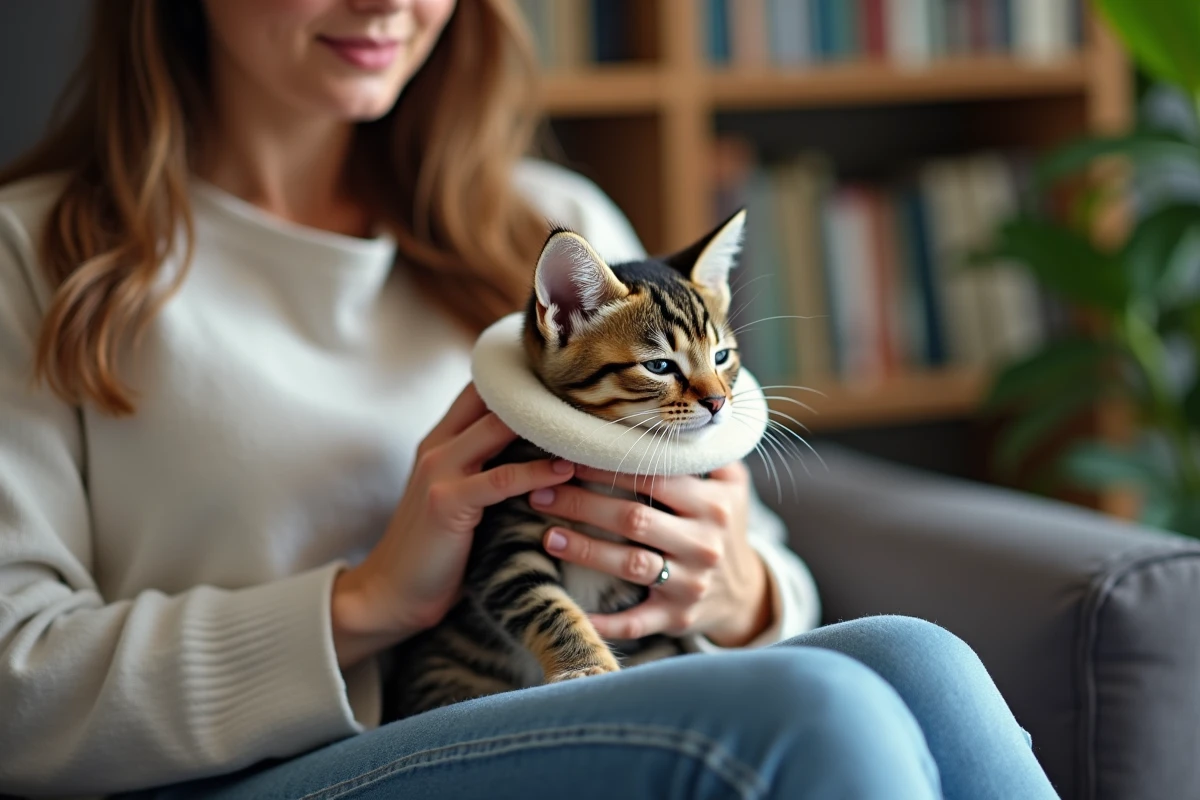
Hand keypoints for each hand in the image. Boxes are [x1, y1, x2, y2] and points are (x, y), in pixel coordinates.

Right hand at [331, 384, 575, 668]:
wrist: (391, 593)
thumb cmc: (437, 550)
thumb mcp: (461, 496)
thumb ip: (489, 468)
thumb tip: (547, 453)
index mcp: (441, 439)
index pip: (483, 389)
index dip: (523, 378)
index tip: (569, 378)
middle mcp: (438, 446)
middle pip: (494, 398)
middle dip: (542, 393)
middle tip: (590, 392)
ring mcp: (439, 471)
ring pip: (498, 428)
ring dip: (548, 426)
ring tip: (590, 424)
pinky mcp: (447, 502)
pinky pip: (501, 479)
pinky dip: (537, 472)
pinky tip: (567, 470)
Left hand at [529, 461, 772, 647]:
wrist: (744, 593)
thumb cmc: (722, 526)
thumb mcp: (732, 486)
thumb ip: (708, 451)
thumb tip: (681, 403)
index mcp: (713, 505)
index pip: (653, 477)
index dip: (606, 466)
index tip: (567, 456)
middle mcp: (704, 543)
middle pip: (633, 518)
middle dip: (582, 503)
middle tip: (540, 492)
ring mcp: (691, 584)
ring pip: (629, 565)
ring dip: (584, 549)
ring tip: (547, 536)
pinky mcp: (677, 618)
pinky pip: (635, 622)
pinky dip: (604, 622)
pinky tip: (570, 609)